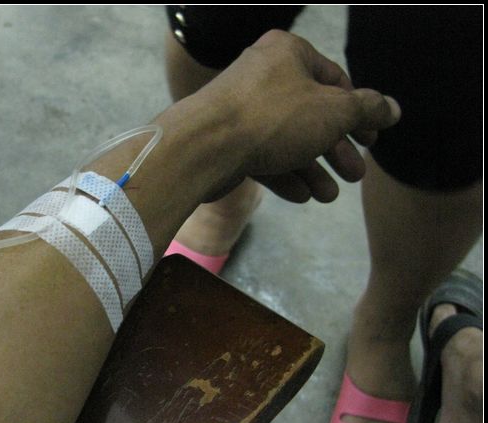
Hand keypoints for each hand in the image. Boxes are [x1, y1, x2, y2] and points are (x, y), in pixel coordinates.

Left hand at [198, 30, 400, 202]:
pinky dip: (284, 174)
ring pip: (287, 140)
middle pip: (311, 115)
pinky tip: (301, 196)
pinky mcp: (226, 140)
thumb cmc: (274, 118)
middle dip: (336, 149)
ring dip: (312, 169)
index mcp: (287, 53)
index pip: (334, 79)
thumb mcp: (333, 111)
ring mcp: (241, 110)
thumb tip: (393, 108)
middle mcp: (262, 76)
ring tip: (329, 196)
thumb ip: (366, 110)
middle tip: (356, 176)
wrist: (203, 146)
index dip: (357, 112)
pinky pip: (262, 155)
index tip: (371, 141)